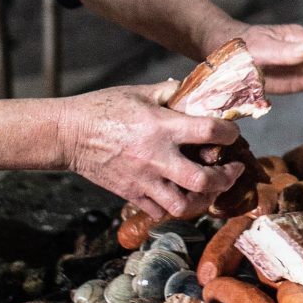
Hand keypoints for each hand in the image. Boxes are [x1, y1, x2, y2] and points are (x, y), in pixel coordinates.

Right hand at [56, 80, 245, 218]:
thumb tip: (193, 91)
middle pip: (204, 180)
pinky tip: (179, 193)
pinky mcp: (130, 194)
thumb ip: (170, 92)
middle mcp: (156, 157)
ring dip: (202, 199)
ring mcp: (143, 180)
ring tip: (208, 188)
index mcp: (162, 127)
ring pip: (183, 205)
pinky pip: (159, 211)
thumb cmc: (103, 108)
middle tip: (233, 170)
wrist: (69, 134)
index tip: (232, 133)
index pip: (210, 132)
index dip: (229, 133)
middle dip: (226, 178)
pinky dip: (173, 206)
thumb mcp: (139, 91)